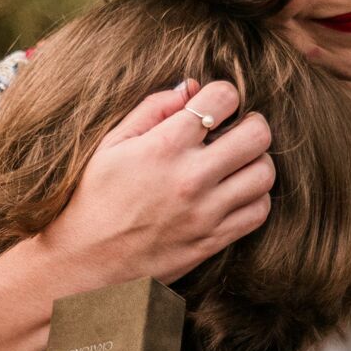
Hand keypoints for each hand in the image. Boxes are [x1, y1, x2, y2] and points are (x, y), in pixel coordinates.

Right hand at [50, 79, 273, 284]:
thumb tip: (192, 87)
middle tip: (235, 129)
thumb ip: (153, 109)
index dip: (223, 94)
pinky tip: (235, 192)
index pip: (222, 99)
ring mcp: (205, 213)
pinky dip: (254, 197)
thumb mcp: (112, 144)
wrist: (86, 263)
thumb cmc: (95, 197)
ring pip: (264, 174)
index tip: (214, 104)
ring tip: (236, 162)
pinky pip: (258, 212)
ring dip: (255, 161)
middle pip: (257, 135)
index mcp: (163, 147)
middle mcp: (190, 178)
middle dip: (250, 124)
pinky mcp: (212, 241)